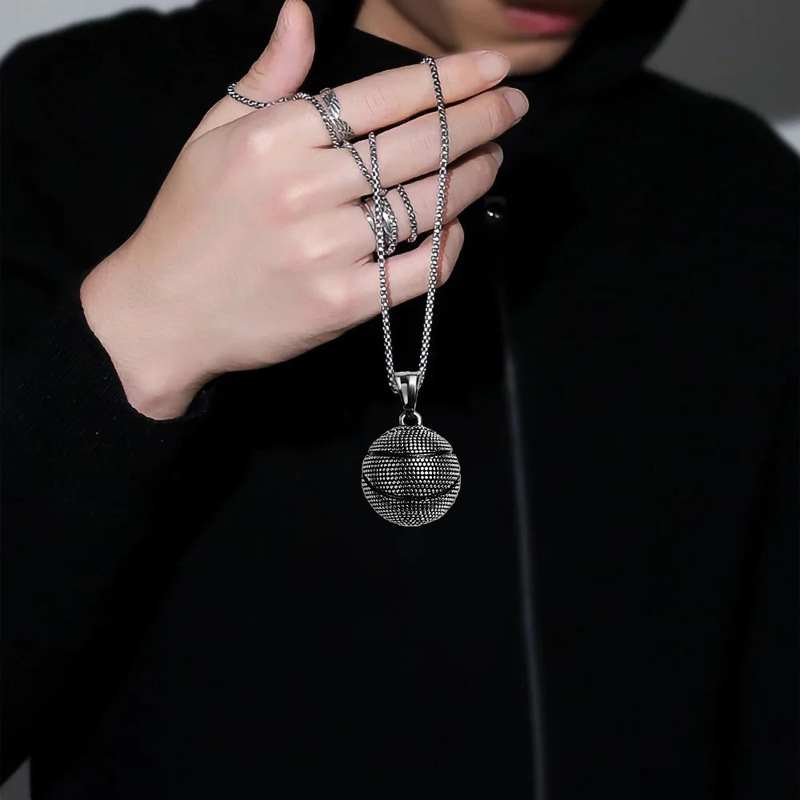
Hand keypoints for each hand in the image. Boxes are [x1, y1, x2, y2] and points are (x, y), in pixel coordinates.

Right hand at [80, 0, 527, 418]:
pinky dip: (448, 245)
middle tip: (514, 106)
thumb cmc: (190, 223)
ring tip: (494, 157)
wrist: (163, 314)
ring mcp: (326, 250)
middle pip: (418, 144)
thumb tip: (301, 11)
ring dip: (474, 176)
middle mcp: (305, 190)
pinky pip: (419, 270)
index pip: (383, 96)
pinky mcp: (341, 304)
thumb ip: (267, 77)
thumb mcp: (212, 136)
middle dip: (481, 118)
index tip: (491, 68)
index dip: (449, 78)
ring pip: (427, 203)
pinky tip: (456, 224)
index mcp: (275, 138)